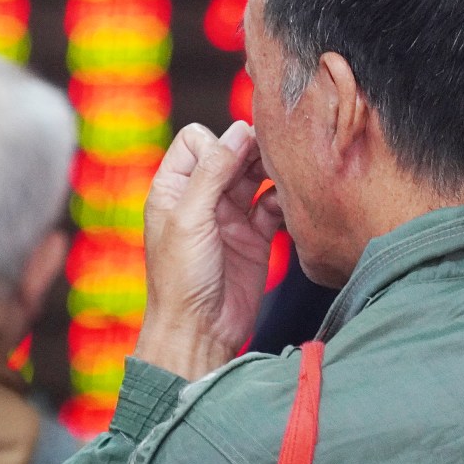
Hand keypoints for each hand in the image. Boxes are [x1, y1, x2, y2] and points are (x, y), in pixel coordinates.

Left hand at [134, 121, 284, 379]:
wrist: (199, 332)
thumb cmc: (180, 279)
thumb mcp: (190, 218)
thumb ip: (212, 173)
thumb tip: (238, 132)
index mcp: (174, 189)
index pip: (196, 141)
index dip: (217, 143)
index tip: (236, 154)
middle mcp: (201, 198)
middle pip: (230, 154)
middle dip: (250, 150)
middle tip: (274, 150)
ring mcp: (229, 217)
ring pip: (254, 176)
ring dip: (269, 171)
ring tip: (286, 169)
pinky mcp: (254, 237)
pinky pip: (272, 206)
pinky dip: (283, 200)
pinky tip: (290, 202)